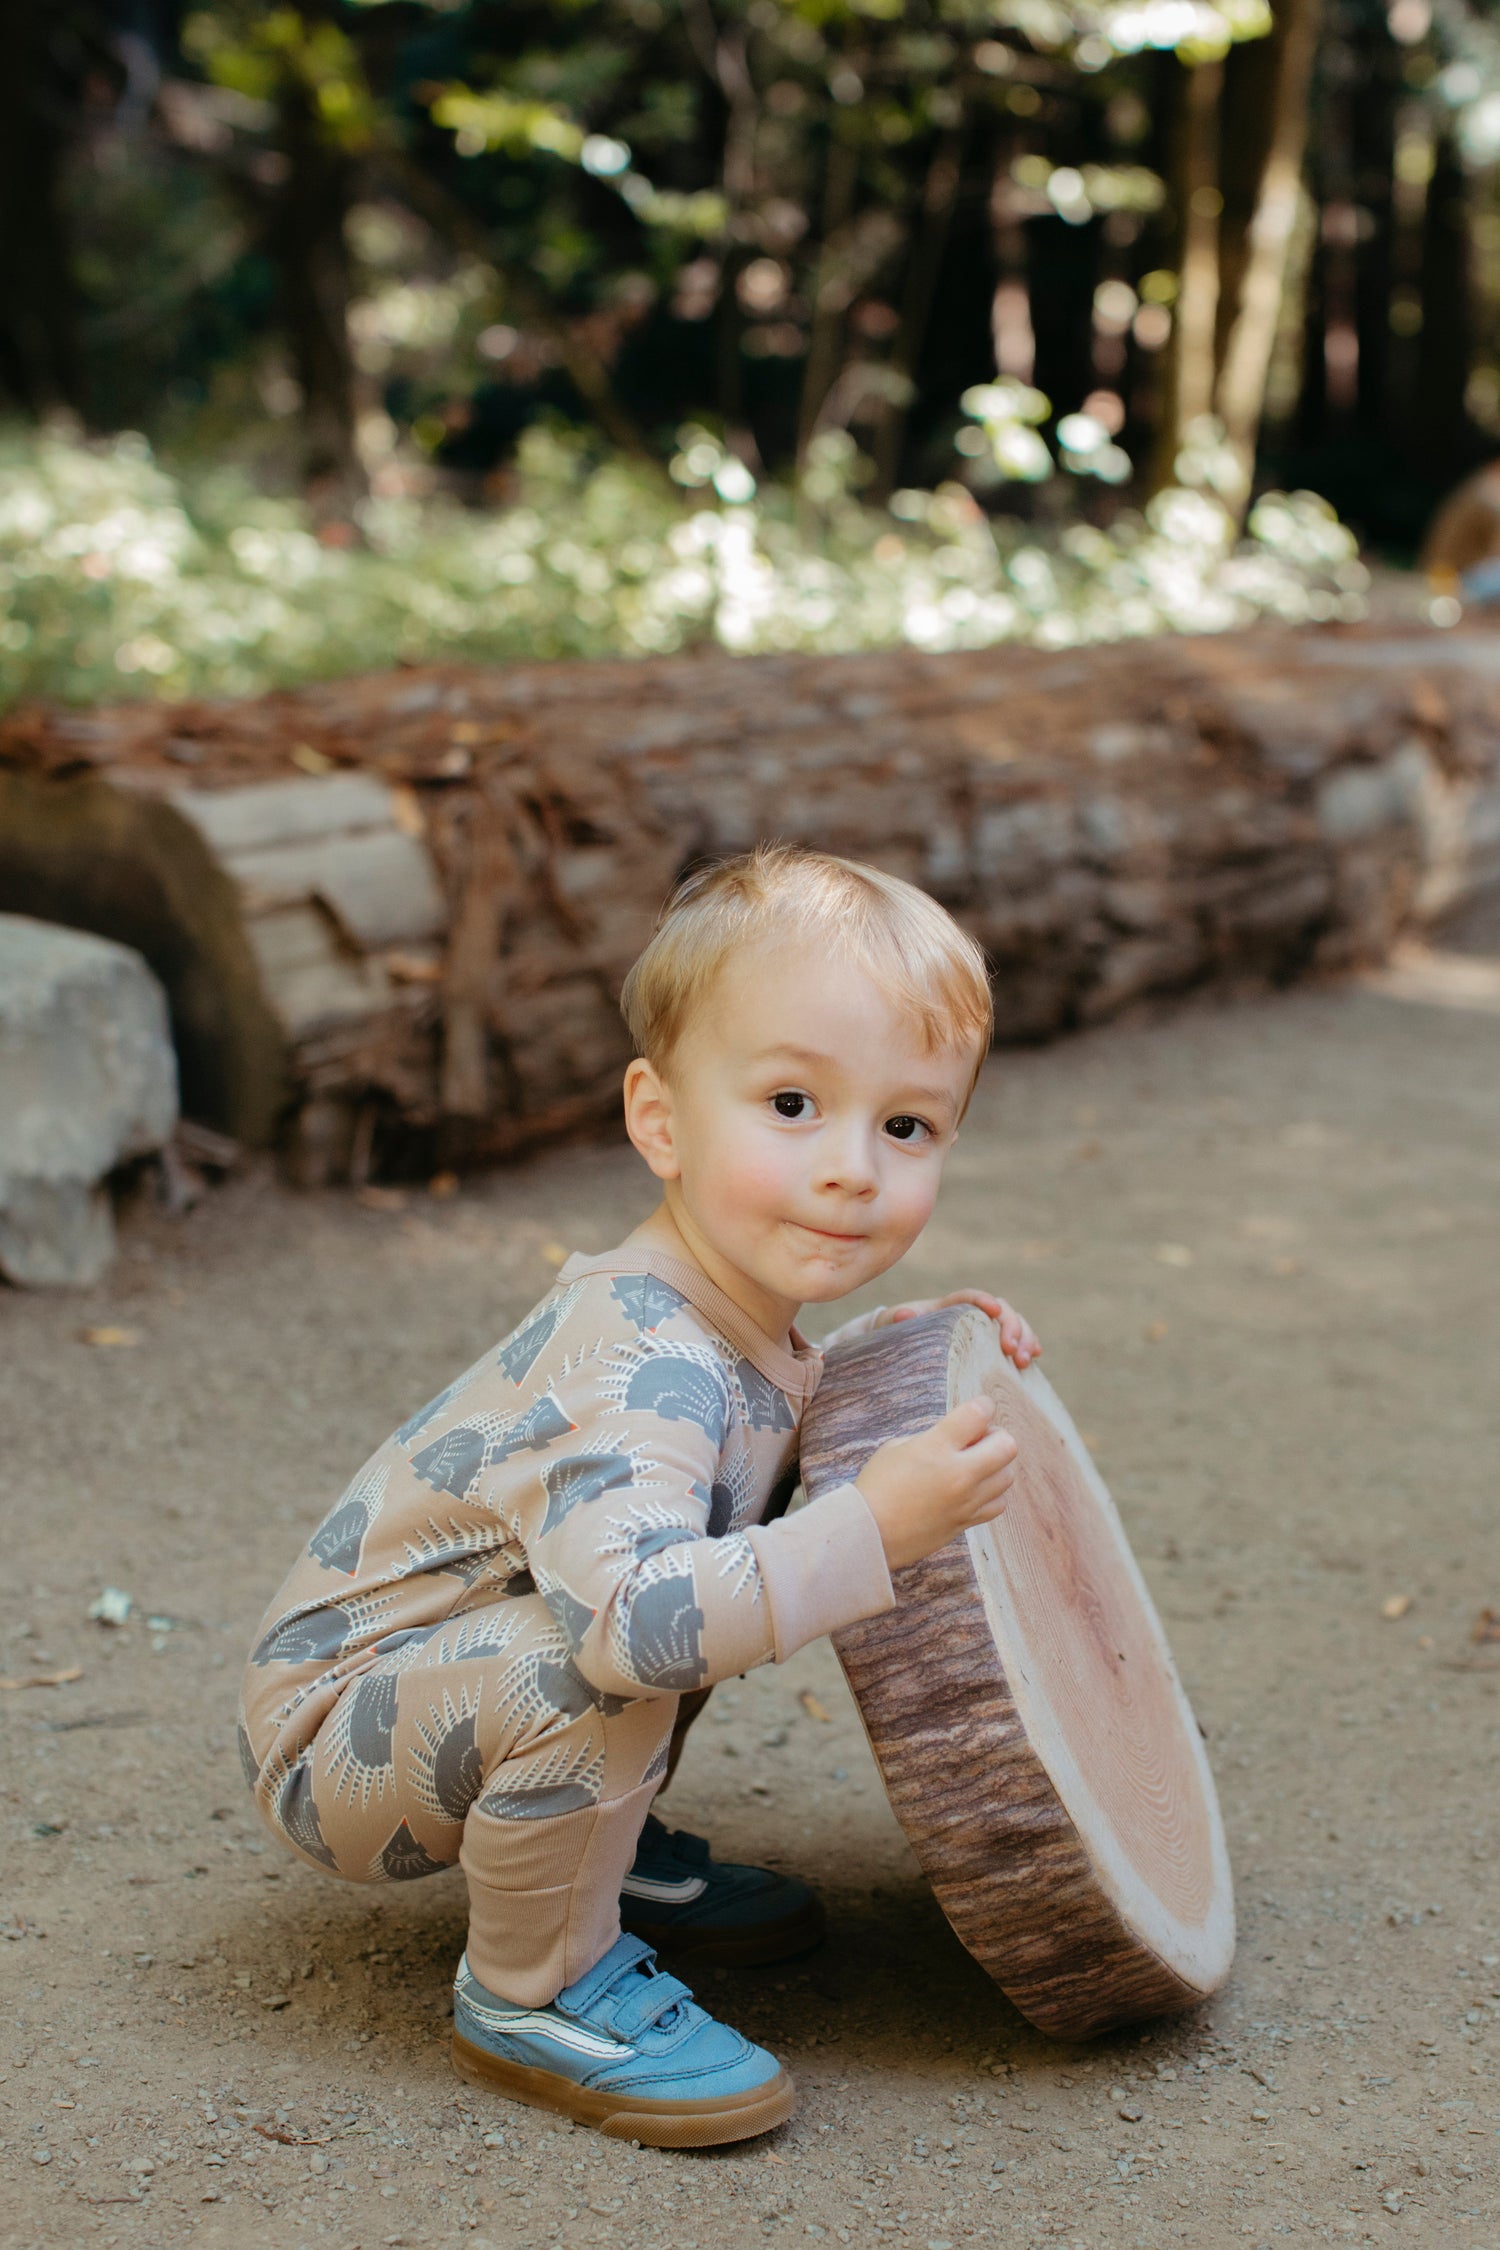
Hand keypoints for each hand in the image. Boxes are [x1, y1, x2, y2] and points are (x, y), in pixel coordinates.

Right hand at [855, 1395, 1019, 1571]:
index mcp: (937, 1447)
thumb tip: (956, 1437)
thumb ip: (931, 1438)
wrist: (869, 1533)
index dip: (983, 1405)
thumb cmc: (876, 1486)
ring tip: (976, 1465)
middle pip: (1007, 1445)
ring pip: (1007, 1475)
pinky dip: (992, 1493)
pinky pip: (998, 1504)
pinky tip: (974, 1490)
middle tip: (979, 1440)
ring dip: (996, 1465)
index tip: (978, 1409)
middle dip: (996, 1435)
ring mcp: (966, 1501)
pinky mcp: (966, 1521)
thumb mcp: (896, 1447)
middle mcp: (958, 1473)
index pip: (979, 1413)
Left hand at [885, 1289, 1040, 1369]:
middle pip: (1001, 1309)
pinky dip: (1028, 1343)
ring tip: (1024, 1360)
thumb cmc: (899, 1334)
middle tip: (1012, 1351)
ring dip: (1024, 1338)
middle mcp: (972, 1314)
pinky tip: (1034, 1356)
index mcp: (949, 1306)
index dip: (984, 1300)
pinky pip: (1016, 1339)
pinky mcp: (991, 1346)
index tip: (994, 1311)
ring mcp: (984, 1330)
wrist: (902, 1347)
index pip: (971, 1297)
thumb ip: (898, 1319)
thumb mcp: (893, 1326)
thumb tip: (903, 1315)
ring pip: (1014, 1323)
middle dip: (1012, 1327)